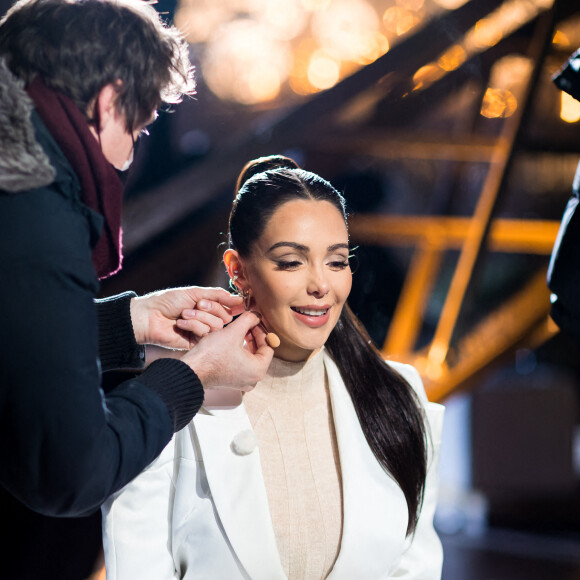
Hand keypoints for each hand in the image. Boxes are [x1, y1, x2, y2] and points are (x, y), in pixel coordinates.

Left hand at [130, 287, 244, 349]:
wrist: (150, 316)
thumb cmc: (169, 301)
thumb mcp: (195, 292)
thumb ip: (218, 295)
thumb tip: (239, 298)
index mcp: (208, 307)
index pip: (228, 306)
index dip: (234, 305)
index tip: (241, 303)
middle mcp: (207, 319)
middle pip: (226, 316)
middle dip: (212, 308)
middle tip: (198, 304)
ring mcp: (202, 332)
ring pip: (218, 326)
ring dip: (201, 317)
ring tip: (184, 314)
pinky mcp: (196, 343)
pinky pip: (206, 334)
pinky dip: (194, 326)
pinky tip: (181, 324)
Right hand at [181, 312, 273, 390]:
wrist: (192, 369)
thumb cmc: (212, 354)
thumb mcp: (233, 332)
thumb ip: (248, 320)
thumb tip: (256, 315)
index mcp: (259, 370)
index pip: (269, 346)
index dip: (261, 331)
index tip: (254, 322)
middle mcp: (253, 379)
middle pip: (260, 353)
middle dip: (253, 336)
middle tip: (246, 324)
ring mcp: (242, 382)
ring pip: (250, 358)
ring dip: (245, 343)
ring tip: (237, 331)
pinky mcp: (232, 382)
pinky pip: (241, 364)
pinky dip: (238, 352)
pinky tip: (230, 342)